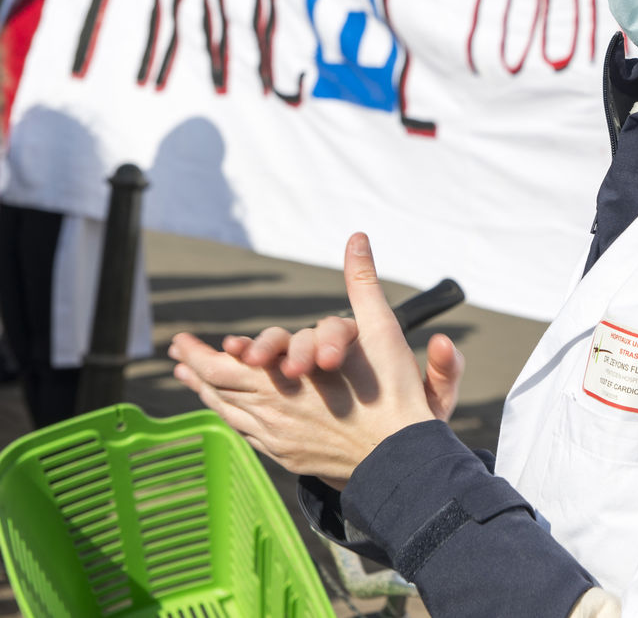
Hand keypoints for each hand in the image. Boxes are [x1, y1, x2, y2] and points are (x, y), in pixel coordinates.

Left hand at [170, 233, 443, 486]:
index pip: (223, 366)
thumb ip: (363, 283)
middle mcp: (271, 410)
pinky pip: (245, 434)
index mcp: (283, 378)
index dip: (198, 354)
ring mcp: (276, 437)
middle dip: (194, 369)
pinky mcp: (286, 456)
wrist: (401, 458)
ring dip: (206, 394)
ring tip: (190, 380)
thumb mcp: (381, 330)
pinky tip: (226, 410)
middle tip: (177, 357)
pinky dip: (228, 417)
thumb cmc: (392, 394)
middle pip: (217, 389)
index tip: (180, 342)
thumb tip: (357, 238)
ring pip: (228, 413)